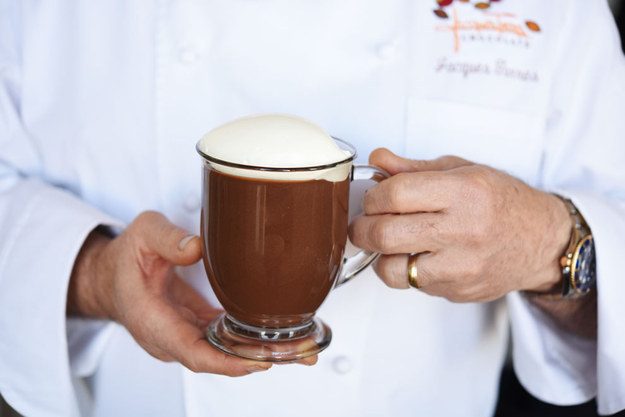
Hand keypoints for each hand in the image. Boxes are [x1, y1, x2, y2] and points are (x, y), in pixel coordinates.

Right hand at [68, 211, 316, 375]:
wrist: (112, 277)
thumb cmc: (125, 260)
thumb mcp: (141, 234)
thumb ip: (167, 239)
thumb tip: (197, 249)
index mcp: (153, 321)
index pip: (193, 352)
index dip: (228, 361)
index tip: (259, 362)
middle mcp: (171, 338)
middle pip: (219, 359)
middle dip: (261, 359)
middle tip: (302, 351)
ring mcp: (186, 337)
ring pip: (227, 354)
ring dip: (265, 354)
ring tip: (305, 347)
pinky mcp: (198, 330)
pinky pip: (228, 342)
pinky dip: (255, 342)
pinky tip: (283, 339)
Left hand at [349, 149, 571, 301]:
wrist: (543, 241)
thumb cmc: (503, 201)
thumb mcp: (464, 170)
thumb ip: (415, 168)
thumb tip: (378, 161)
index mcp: (464, 192)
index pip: (396, 194)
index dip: (373, 197)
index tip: (372, 198)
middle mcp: (464, 230)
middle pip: (386, 234)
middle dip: (363, 229)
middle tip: (364, 224)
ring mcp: (462, 266)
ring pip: (392, 269)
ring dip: (380, 256)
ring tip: (387, 243)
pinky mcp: (459, 291)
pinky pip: (414, 285)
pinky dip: (405, 271)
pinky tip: (417, 256)